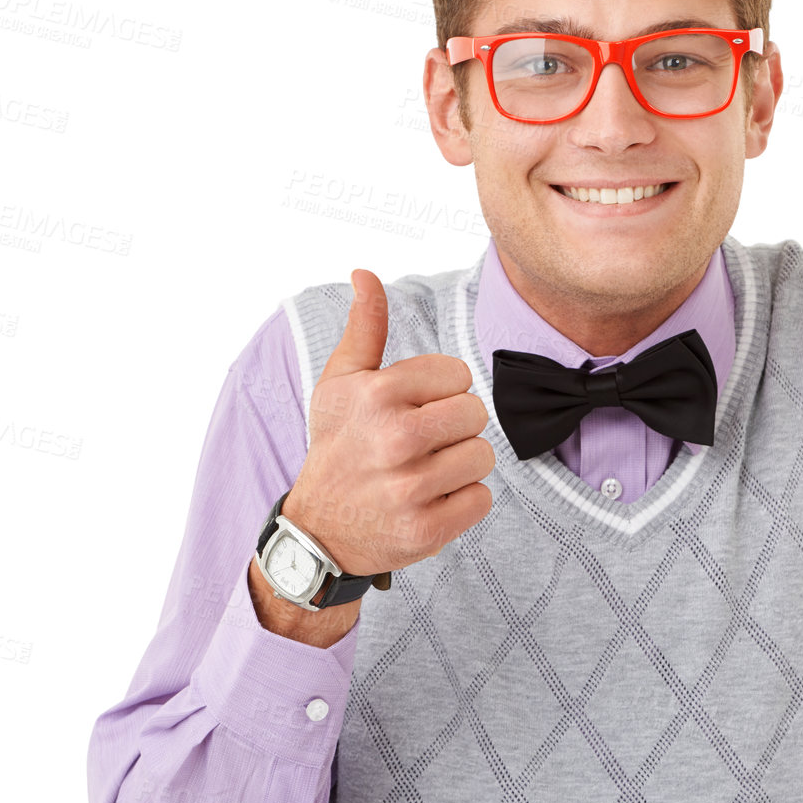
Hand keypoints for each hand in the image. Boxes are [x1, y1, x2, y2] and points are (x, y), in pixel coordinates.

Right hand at [283, 268, 494, 576]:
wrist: (319, 529)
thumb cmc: (338, 446)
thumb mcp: (340, 382)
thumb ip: (364, 327)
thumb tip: (365, 273)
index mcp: (377, 394)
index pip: (459, 374)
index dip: (440, 392)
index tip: (412, 410)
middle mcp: (394, 439)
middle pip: (476, 414)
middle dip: (456, 427)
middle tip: (422, 444)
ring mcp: (410, 487)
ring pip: (483, 457)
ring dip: (461, 466)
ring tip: (425, 473)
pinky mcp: (426, 529)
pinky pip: (481, 499)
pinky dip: (462, 502)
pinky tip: (430, 501)